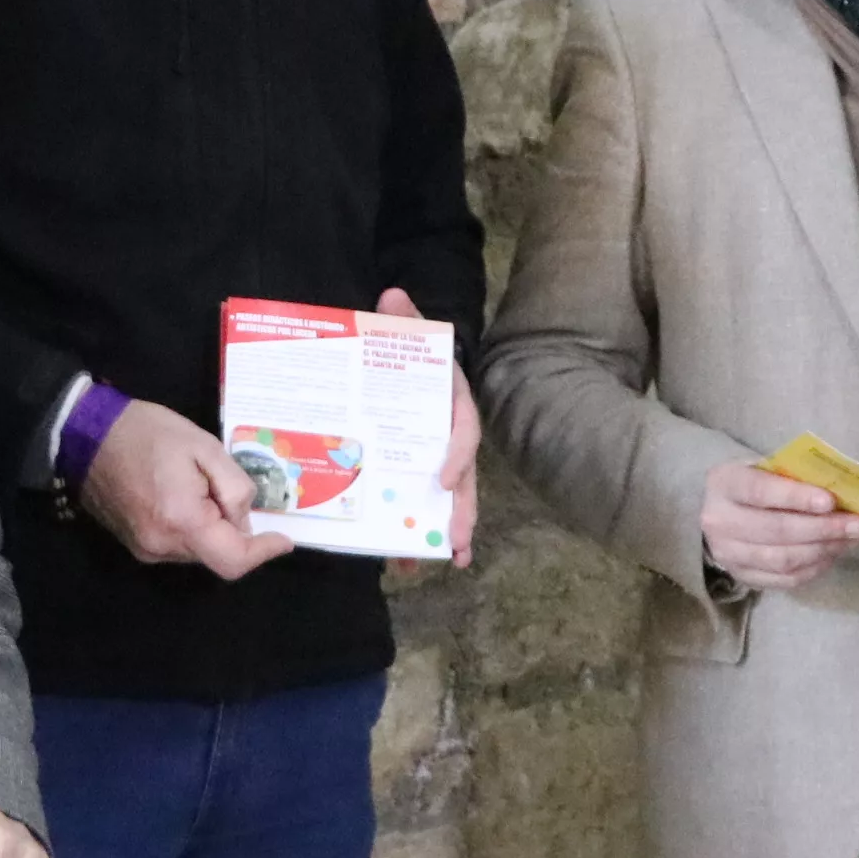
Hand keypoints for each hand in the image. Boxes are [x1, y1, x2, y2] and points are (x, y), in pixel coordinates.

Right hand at [80, 397, 283, 576]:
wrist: (86, 434)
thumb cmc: (147, 433)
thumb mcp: (204, 446)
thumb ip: (234, 486)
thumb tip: (245, 519)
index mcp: (182, 522)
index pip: (233, 560)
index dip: (263, 553)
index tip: (283, 539)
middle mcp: (162, 547)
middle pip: (217, 555)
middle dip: (235, 530)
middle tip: (228, 489)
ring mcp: (145, 550)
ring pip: (199, 551)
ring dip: (213, 528)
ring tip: (201, 485)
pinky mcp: (135, 545)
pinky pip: (178, 545)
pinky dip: (194, 529)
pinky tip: (185, 496)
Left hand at [374, 286, 479, 567]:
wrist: (409, 359)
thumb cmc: (409, 349)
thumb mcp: (405, 331)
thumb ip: (401, 319)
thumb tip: (393, 296)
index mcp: (452, 402)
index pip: (463, 429)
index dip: (457, 454)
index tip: (444, 480)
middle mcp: (451, 433)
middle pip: (465, 477)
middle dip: (463, 512)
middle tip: (457, 543)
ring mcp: (440, 455)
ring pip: (451, 498)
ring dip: (449, 530)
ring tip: (445, 561)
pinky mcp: (424, 471)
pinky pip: (426, 504)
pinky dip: (420, 531)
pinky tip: (409, 560)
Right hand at [701, 459, 858, 592]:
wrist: (719, 512)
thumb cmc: (753, 483)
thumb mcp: (765, 467)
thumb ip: (795, 475)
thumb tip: (842, 490)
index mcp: (724, 484)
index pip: (760, 491)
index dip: (796, 497)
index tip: (830, 501)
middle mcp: (719, 522)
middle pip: (776, 529)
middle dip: (822, 528)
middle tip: (857, 524)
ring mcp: (728, 555)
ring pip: (782, 559)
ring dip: (822, 550)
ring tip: (849, 539)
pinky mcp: (742, 577)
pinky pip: (784, 579)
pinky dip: (814, 568)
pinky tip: (832, 554)